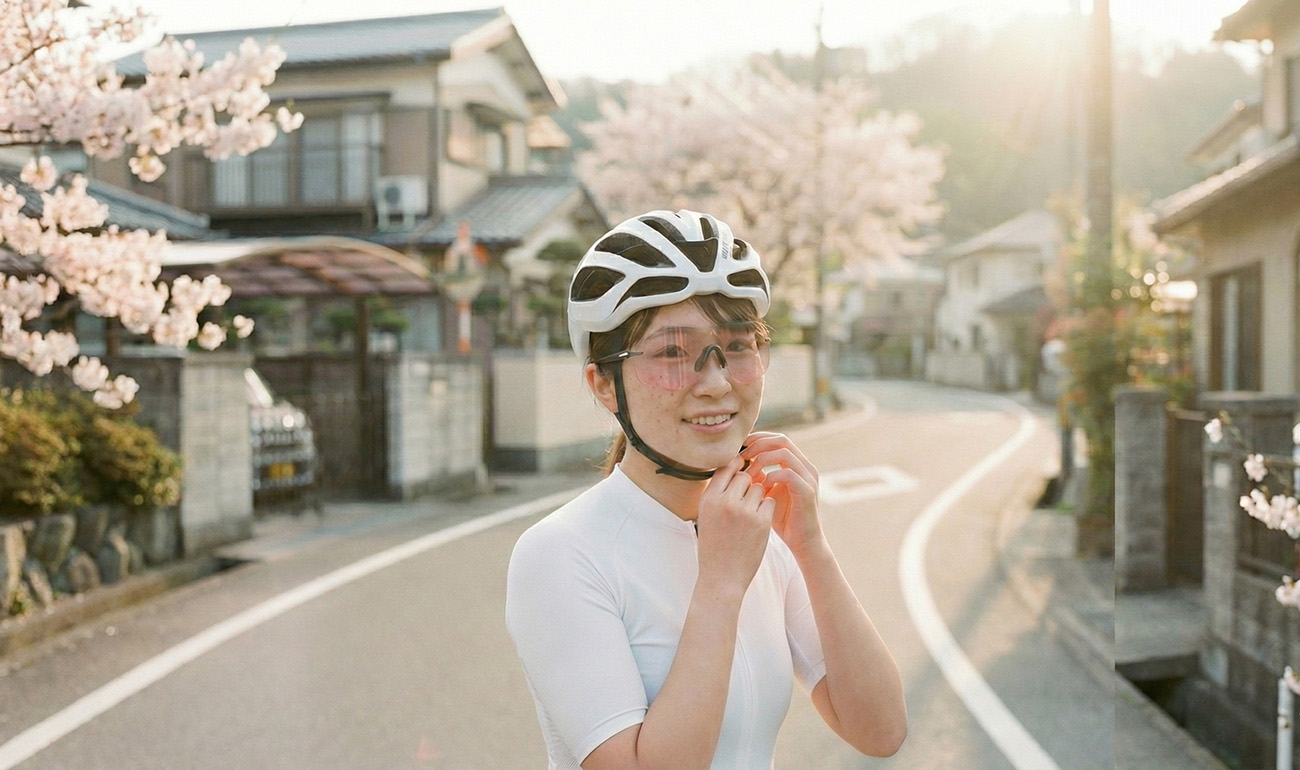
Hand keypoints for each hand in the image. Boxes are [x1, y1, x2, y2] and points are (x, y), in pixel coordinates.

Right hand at [696, 454, 775, 593]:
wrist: (722, 577)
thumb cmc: (713, 546)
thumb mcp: (706, 516)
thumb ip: (717, 494)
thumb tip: (733, 469)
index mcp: (709, 499)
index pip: (725, 468)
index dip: (735, 467)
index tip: (739, 472)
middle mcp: (726, 502)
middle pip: (744, 476)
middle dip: (747, 484)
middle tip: (745, 500)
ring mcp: (745, 511)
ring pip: (759, 487)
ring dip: (758, 496)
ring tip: (750, 513)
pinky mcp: (762, 521)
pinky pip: (769, 501)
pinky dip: (767, 508)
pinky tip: (759, 520)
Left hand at [740, 432, 821, 556]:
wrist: (801, 542)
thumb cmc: (782, 518)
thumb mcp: (766, 493)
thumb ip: (758, 476)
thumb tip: (740, 463)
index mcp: (797, 464)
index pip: (777, 439)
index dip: (758, 438)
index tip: (739, 448)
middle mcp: (805, 467)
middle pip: (782, 440)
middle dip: (758, 445)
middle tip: (741, 456)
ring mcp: (808, 478)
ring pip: (785, 453)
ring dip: (763, 459)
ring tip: (749, 472)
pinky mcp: (807, 492)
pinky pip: (788, 474)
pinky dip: (772, 476)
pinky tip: (762, 487)